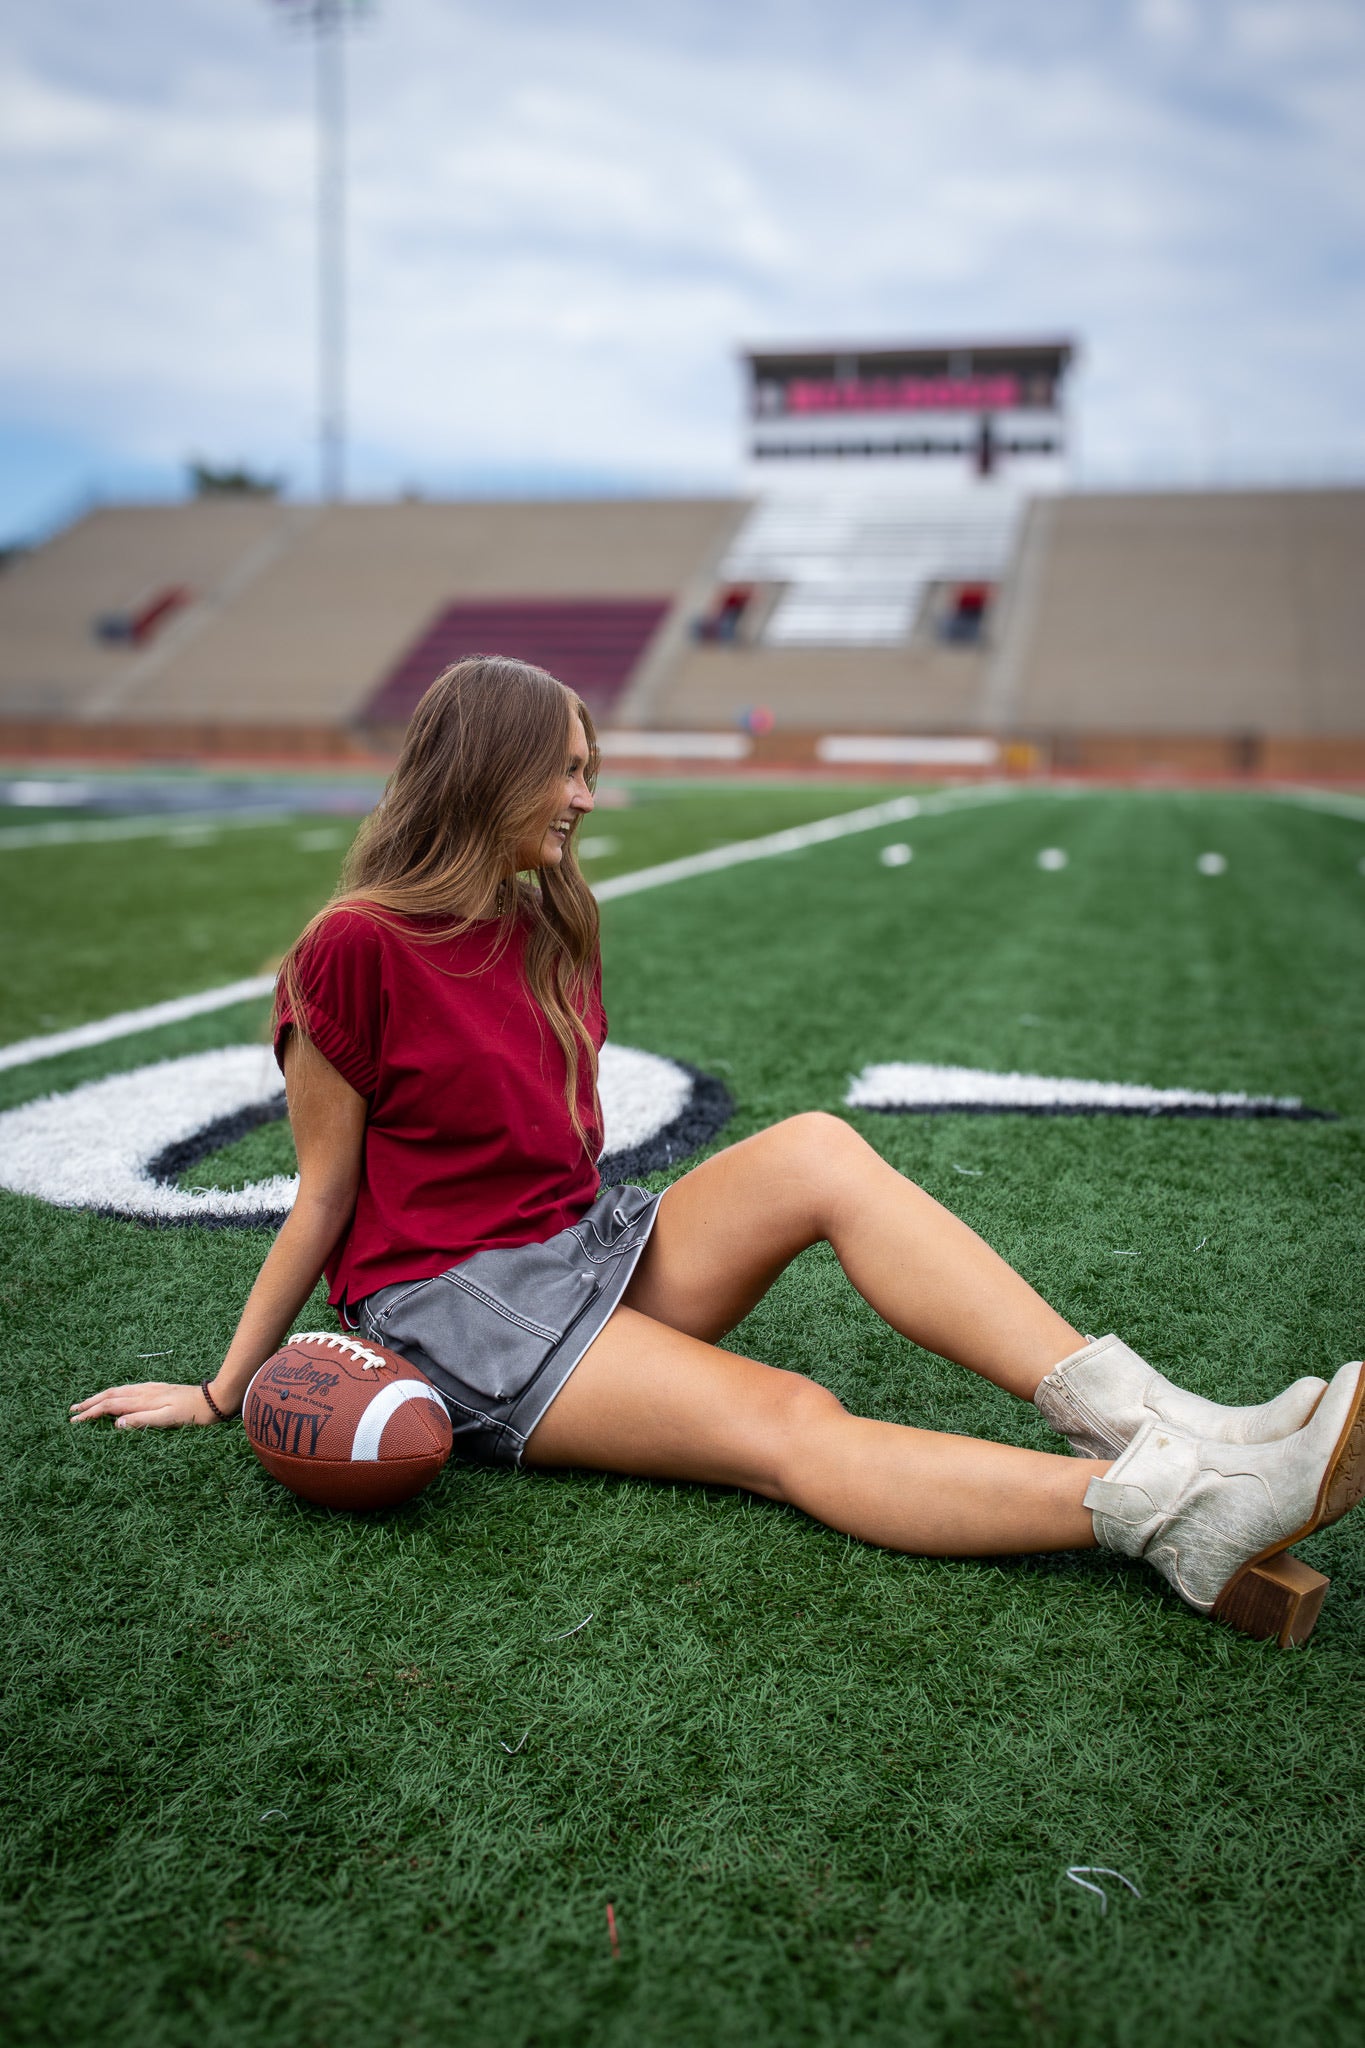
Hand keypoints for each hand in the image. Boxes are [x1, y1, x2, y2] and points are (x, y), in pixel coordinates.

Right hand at [69, 1381, 223, 1428]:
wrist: (216, 1399)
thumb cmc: (195, 1413)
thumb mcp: (169, 1420)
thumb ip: (143, 1421)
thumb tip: (116, 1424)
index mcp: (144, 1400)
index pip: (110, 1406)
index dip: (91, 1413)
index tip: (75, 1420)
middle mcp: (145, 1391)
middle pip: (111, 1395)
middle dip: (90, 1403)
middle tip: (72, 1410)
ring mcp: (152, 1389)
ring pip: (119, 1391)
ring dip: (101, 1397)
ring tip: (87, 1402)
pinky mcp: (159, 1389)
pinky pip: (129, 1390)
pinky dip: (115, 1394)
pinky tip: (117, 1396)